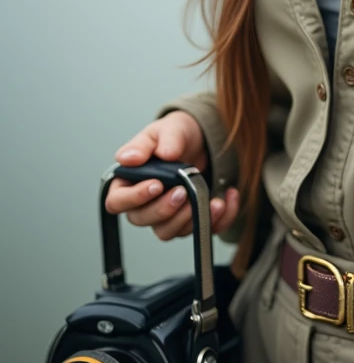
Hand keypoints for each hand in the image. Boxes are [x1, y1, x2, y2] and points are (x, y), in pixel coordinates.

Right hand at [104, 111, 239, 240]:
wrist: (201, 138)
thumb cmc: (174, 135)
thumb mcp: (164, 130)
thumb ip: (146, 144)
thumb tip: (130, 158)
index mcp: (128, 182)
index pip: (117, 202)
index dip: (134, 198)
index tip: (156, 185)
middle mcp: (144, 203)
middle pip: (143, 220)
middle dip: (165, 209)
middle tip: (183, 191)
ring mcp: (166, 215)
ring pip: (169, 232)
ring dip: (189, 219)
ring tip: (208, 199)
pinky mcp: (190, 220)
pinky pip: (201, 231)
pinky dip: (217, 219)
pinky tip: (227, 198)